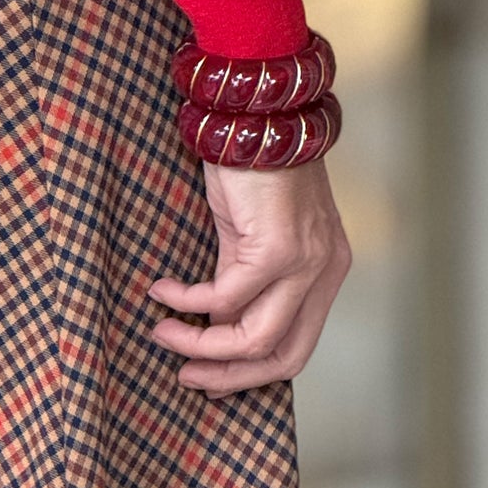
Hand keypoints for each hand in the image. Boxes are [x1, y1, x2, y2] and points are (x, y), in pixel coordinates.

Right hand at [145, 157, 351, 395]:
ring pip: (255, 337)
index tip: (209, 376)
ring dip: (200, 345)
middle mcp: (324, 273)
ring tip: (161, 332)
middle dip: (227, 374)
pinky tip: (162, 290)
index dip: (250, 372)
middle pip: (282, 356)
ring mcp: (304, 263)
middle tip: (185, 374)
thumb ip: (244, 279)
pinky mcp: (276, 248)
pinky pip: (225, 296)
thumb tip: (215, 327)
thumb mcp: (253, 233)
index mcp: (325, 271)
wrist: (255, 112)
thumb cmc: (252, 165)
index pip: (296, 347)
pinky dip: (188, 302)